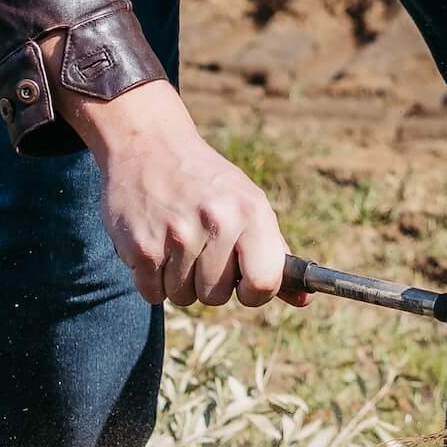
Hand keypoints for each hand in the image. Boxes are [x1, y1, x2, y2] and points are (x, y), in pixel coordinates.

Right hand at [69, 79, 288, 308]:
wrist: (148, 145)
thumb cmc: (207, 183)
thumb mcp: (248, 204)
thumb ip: (274, 253)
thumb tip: (304, 300)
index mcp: (251, 212)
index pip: (264, 283)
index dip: (253, 292)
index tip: (241, 281)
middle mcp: (217, 222)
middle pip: (216, 297)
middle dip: (207, 282)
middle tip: (199, 247)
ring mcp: (177, 235)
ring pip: (183, 297)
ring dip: (178, 280)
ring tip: (175, 241)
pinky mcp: (142, 246)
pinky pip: (153, 293)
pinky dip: (152, 279)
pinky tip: (155, 244)